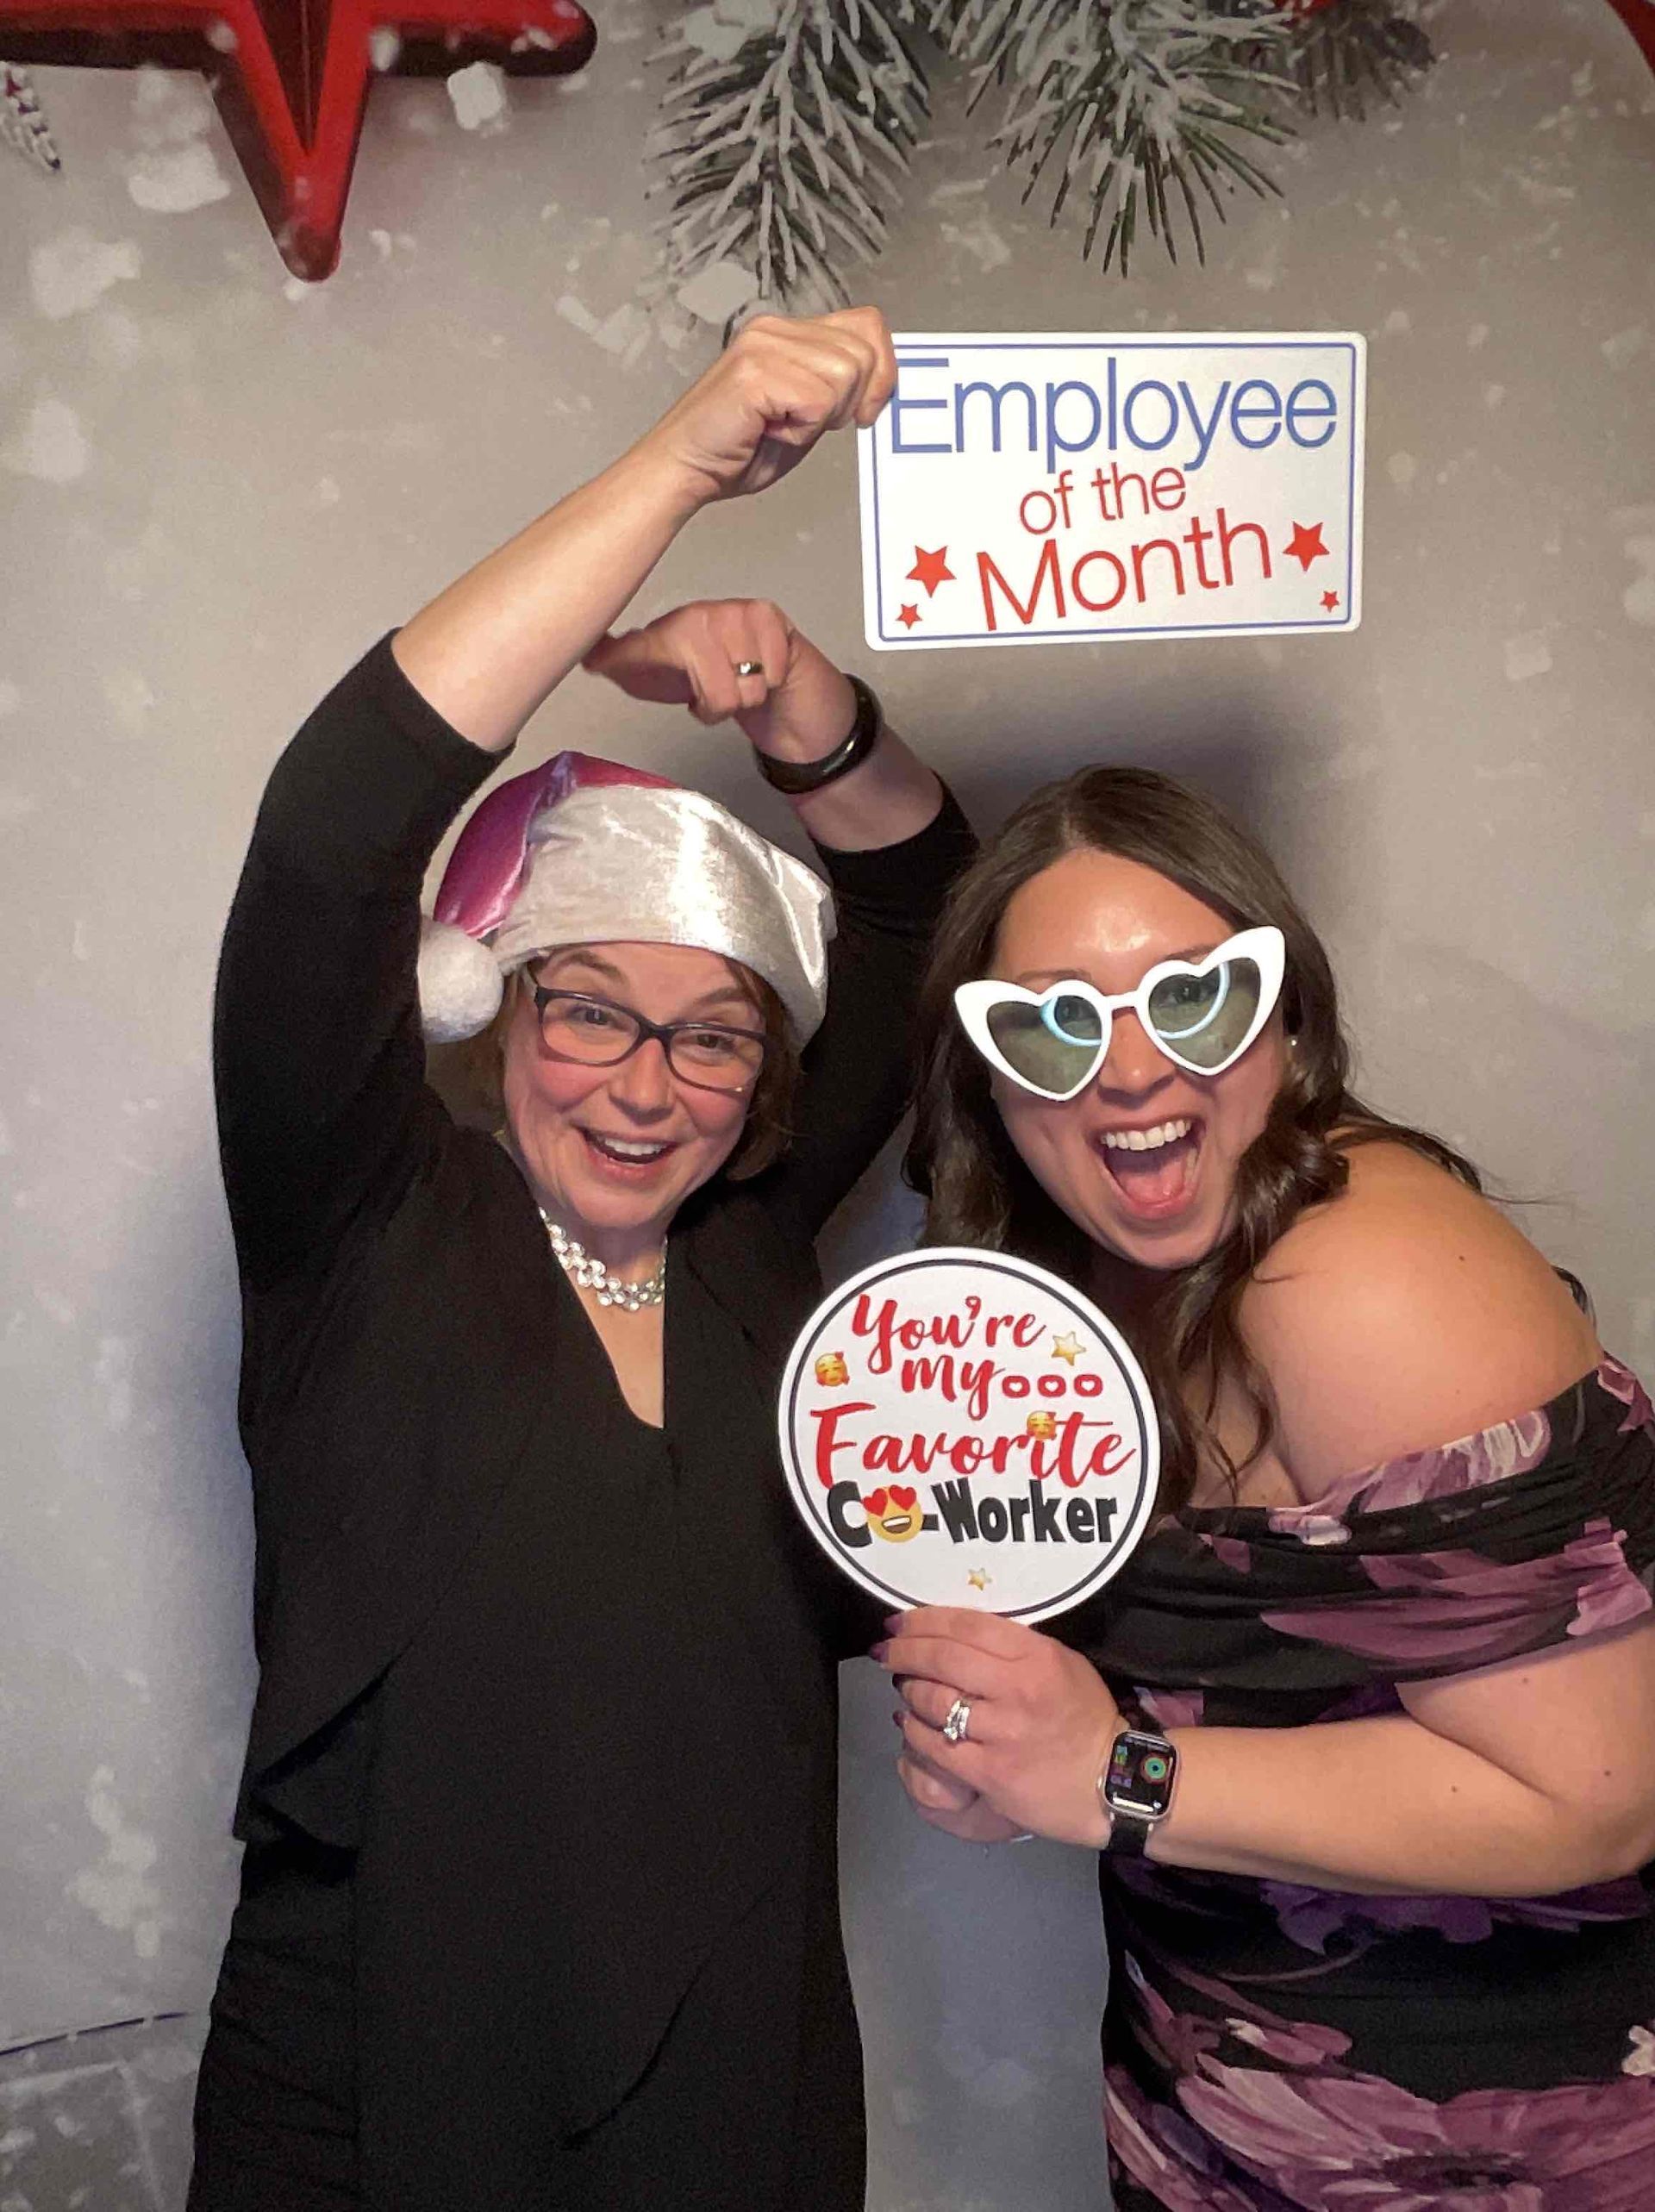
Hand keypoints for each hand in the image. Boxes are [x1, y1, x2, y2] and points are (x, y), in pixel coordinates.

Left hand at [584, 599, 855, 761]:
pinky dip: (769, 684)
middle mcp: (696, 616)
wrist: (776, 686)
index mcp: (668, 633)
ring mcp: (732, 612)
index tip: (594, 661)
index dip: (620, 659)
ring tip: (741, 681)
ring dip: (746, 697)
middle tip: (716, 695)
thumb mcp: (665, 684)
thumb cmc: (721, 684)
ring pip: (743, 688)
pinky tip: (763, 672)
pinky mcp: (767, 615)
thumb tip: (588, 658)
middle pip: (711, 690)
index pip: (639, 648)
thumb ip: (626, 669)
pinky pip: (768, 675)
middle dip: (719, 706)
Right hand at [633, 307, 895, 509]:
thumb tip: (882, 382)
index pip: (866, 325)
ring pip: (845, 373)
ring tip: (784, 424)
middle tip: (810, 423)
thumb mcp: (805, 412)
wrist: (684, 468)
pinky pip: (817, 400)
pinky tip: (771, 430)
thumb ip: (838, 388)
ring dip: (823, 415)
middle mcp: (775, 329)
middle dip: (852, 400)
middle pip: (862, 351)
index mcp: (788, 333)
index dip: (882, 370)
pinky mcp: (755, 372)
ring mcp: (763, 346)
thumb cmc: (736, 448)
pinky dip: (802, 429)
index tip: (867, 411)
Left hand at [878, 1608, 1122, 1847]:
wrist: (1112, 1782)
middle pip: (942, 1658)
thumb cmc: (1085, 1717)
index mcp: (1037, 1656)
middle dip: (904, 1650)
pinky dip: (915, 1731)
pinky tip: (909, 1724)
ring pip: (933, 1701)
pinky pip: (936, 1746)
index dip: (924, 1620)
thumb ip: (1014, 1645)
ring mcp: (1002, 1734)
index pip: (966, 1625)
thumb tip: (956, 1632)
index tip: (900, 1621)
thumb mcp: (1062, 1662)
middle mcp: (1018, 1690)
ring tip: (903, 1686)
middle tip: (885, 1650)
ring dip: (908, 1690)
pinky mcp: (990, 1773)